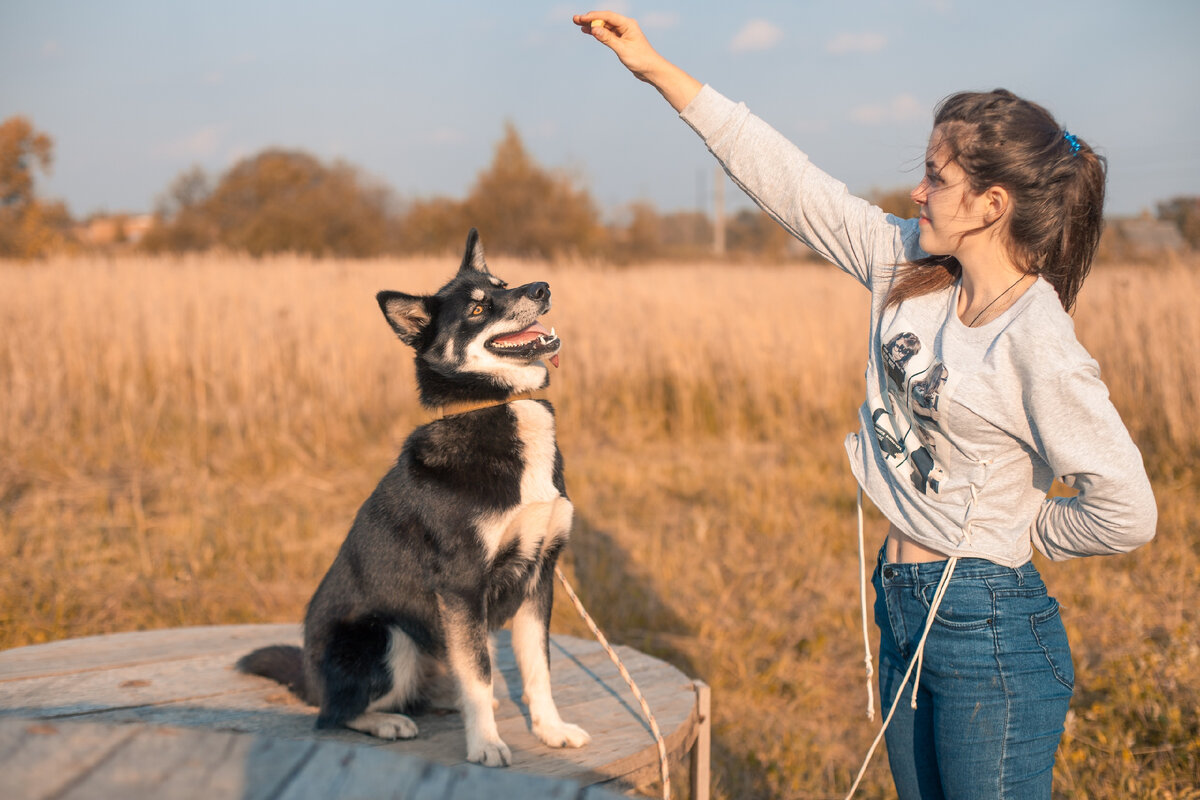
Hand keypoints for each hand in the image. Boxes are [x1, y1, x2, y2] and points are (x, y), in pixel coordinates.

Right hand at [573, 11, 701, 110]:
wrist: (651, 70)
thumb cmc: (640, 59)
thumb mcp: (622, 49)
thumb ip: (608, 38)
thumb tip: (594, 29)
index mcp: (628, 24)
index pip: (608, 16)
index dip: (593, 16)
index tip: (581, 18)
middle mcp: (625, 26)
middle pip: (605, 19)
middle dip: (590, 19)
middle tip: (575, 19)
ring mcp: (623, 32)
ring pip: (605, 26)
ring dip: (592, 25)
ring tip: (578, 24)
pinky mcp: (621, 40)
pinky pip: (607, 33)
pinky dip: (598, 32)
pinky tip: (588, 31)